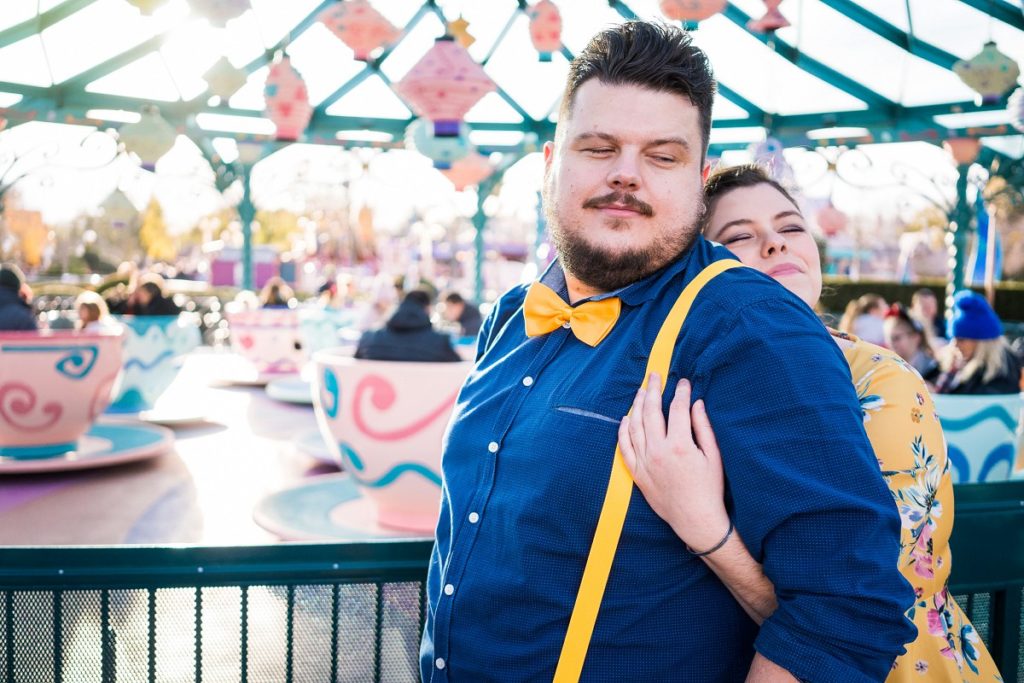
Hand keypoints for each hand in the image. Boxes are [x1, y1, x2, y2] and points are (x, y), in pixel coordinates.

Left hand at [618, 374, 729, 551]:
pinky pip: (625, 447)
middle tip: (654, 376)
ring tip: (640, 391)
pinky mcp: (637, 473)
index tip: (682, 382)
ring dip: (637, 405)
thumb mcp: (713, 456)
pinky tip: (626, 418)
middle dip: (653, 390)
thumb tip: (696, 404)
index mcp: (680, 445)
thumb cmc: (709, 489)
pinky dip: (623, 430)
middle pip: (651, 412)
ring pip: (635, 426)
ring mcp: (645, 462)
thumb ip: (703, 427)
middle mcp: (659, 451)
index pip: (677, 409)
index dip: (680, 392)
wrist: (696, 520)